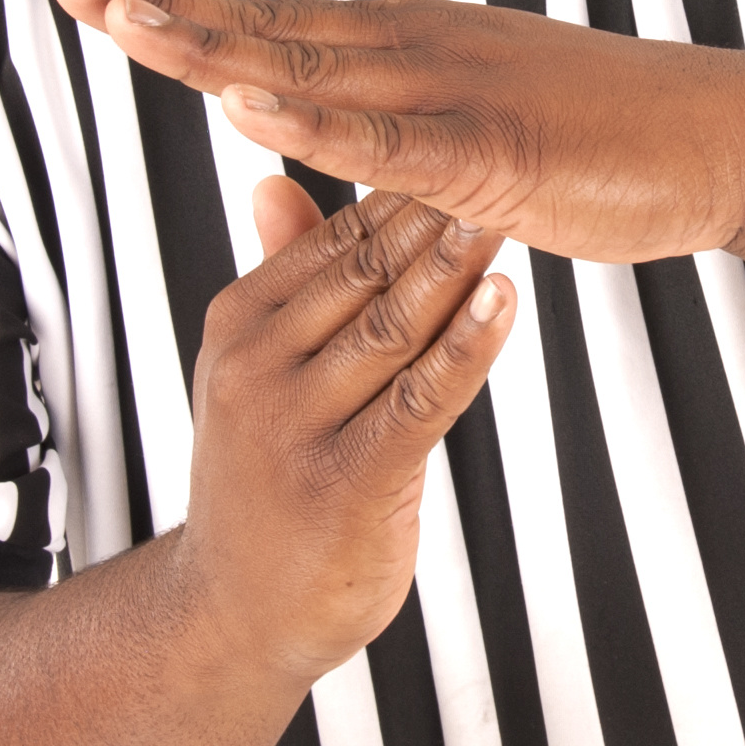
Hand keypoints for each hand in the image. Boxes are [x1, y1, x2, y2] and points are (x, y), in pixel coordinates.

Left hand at [50, 0, 744, 265]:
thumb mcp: (468, 150)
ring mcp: (449, 92)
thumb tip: (306, 169)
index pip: (264, 23)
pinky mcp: (490, 147)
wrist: (717, 139)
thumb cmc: (601, 144)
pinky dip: (311, 121)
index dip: (172, 8)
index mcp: (402, 47)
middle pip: (261, 29)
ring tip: (125, 27)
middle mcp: (412, 50)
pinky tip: (247, 106)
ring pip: (307, 69)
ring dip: (211, 48)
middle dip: (159, 12)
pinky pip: (384, 139)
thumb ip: (380, 161)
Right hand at [180, 176, 517, 689]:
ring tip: (512, 206)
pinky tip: (506, 300)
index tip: (465, 127)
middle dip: (437, 208)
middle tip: (504, 144)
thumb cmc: (267, 487)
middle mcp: (258, 366)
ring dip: (458, 264)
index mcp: (241, 324)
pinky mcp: (346, 481)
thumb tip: (276, 178)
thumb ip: (283, 279)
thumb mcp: (260, 372)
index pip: (334, 233)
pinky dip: (468, 345)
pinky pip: (421, 397)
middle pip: (366, 267)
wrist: (232, 619)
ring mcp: (297, 424)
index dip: (404, 179)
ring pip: (395, 323)